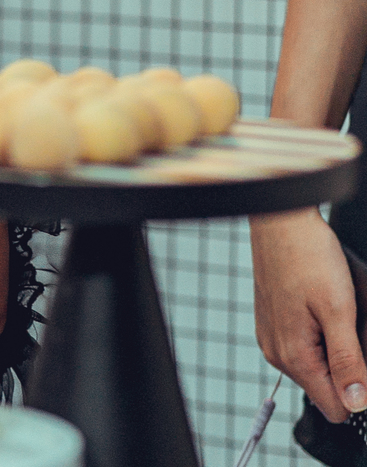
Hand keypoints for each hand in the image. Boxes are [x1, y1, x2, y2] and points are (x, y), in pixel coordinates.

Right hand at [251, 207, 366, 421]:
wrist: (280, 223)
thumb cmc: (308, 257)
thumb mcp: (339, 310)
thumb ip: (348, 361)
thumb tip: (356, 404)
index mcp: (294, 355)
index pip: (335, 408)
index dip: (361, 392)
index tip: (366, 356)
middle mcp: (277, 353)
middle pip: (327, 386)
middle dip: (350, 365)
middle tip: (355, 323)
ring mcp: (272, 338)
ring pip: (317, 366)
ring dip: (336, 347)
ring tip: (338, 309)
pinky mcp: (273, 324)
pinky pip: (304, 346)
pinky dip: (321, 333)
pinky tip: (322, 305)